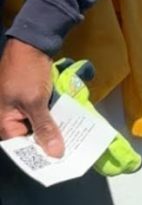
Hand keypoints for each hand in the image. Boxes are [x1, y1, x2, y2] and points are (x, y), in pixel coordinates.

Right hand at [0, 39, 62, 157]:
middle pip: (29, 138)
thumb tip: (55, 153)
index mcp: (3, 121)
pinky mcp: (29, 99)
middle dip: (48, 143)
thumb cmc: (27, 73)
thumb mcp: (36, 102)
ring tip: (72, 140)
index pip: (21, 148)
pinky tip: (67, 123)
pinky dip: (52, 117)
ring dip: (52, 130)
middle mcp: (8, 117)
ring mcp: (19, 108)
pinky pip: (40, 114)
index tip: (59, 162)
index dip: (40, 155)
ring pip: (37, 125)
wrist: (30, 42)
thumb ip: (45, 128)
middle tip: (70, 152)